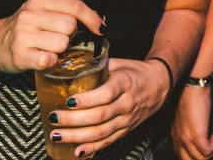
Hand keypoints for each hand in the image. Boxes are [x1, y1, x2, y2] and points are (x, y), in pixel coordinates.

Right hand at [0, 0, 102, 73]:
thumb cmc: (25, 27)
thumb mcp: (43, 11)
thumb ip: (67, 12)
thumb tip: (99, 21)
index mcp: (40, 0)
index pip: (74, 5)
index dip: (92, 18)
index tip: (100, 28)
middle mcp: (30, 15)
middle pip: (70, 26)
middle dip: (70, 36)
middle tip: (59, 38)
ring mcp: (23, 35)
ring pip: (62, 43)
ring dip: (60, 50)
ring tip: (48, 48)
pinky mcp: (19, 55)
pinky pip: (48, 59)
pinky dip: (50, 61)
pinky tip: (43, 58)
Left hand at [51, 59, 172, 156]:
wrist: (159, 85)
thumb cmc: (135, 72)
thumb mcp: (119, 63)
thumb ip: (97, 65)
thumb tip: (71, 62)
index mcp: (125, 83)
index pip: (106, 94)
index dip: (87, 100)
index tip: (68, 101)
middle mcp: (127, 103)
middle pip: (100, 116)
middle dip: (74, 120)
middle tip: (54, 118)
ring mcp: (126, 119)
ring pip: (101, 132)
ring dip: (77, 136)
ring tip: (57, 135)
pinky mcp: (125, 130)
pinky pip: (107, 141)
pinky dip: (92, 148)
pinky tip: (76, 151)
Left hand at [172, 84, 212, 159]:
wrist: (195, 88)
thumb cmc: (193, 99)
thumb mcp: (189, 119)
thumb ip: (192, 131)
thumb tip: (205, 140)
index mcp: (176, 136)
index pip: (183, 156)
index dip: (197, 155)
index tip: (208, 148)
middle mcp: (179, 139)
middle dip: (205, 156)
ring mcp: (186, 138)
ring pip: (200, 158)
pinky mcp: (196, 136)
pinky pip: (208, 151)